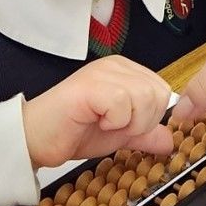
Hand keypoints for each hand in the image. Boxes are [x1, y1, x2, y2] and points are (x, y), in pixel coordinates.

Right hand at [21, 56, 172, 167]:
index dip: (150, 117)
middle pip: (158, 93)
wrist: (36, 138)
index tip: (126, 125)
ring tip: (104, 123)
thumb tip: (170, 140)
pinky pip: (122, 103)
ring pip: (144, 97)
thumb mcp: (119, 134)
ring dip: (127, 122)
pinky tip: (95, 120)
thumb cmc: (73, 131)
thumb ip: (145, 134)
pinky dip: (114, 121)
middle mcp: (116, 66)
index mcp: (125, 71)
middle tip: (114, 126)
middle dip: (141, 121)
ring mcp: (103, 72)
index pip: (163, 90)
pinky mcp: (91, 85)